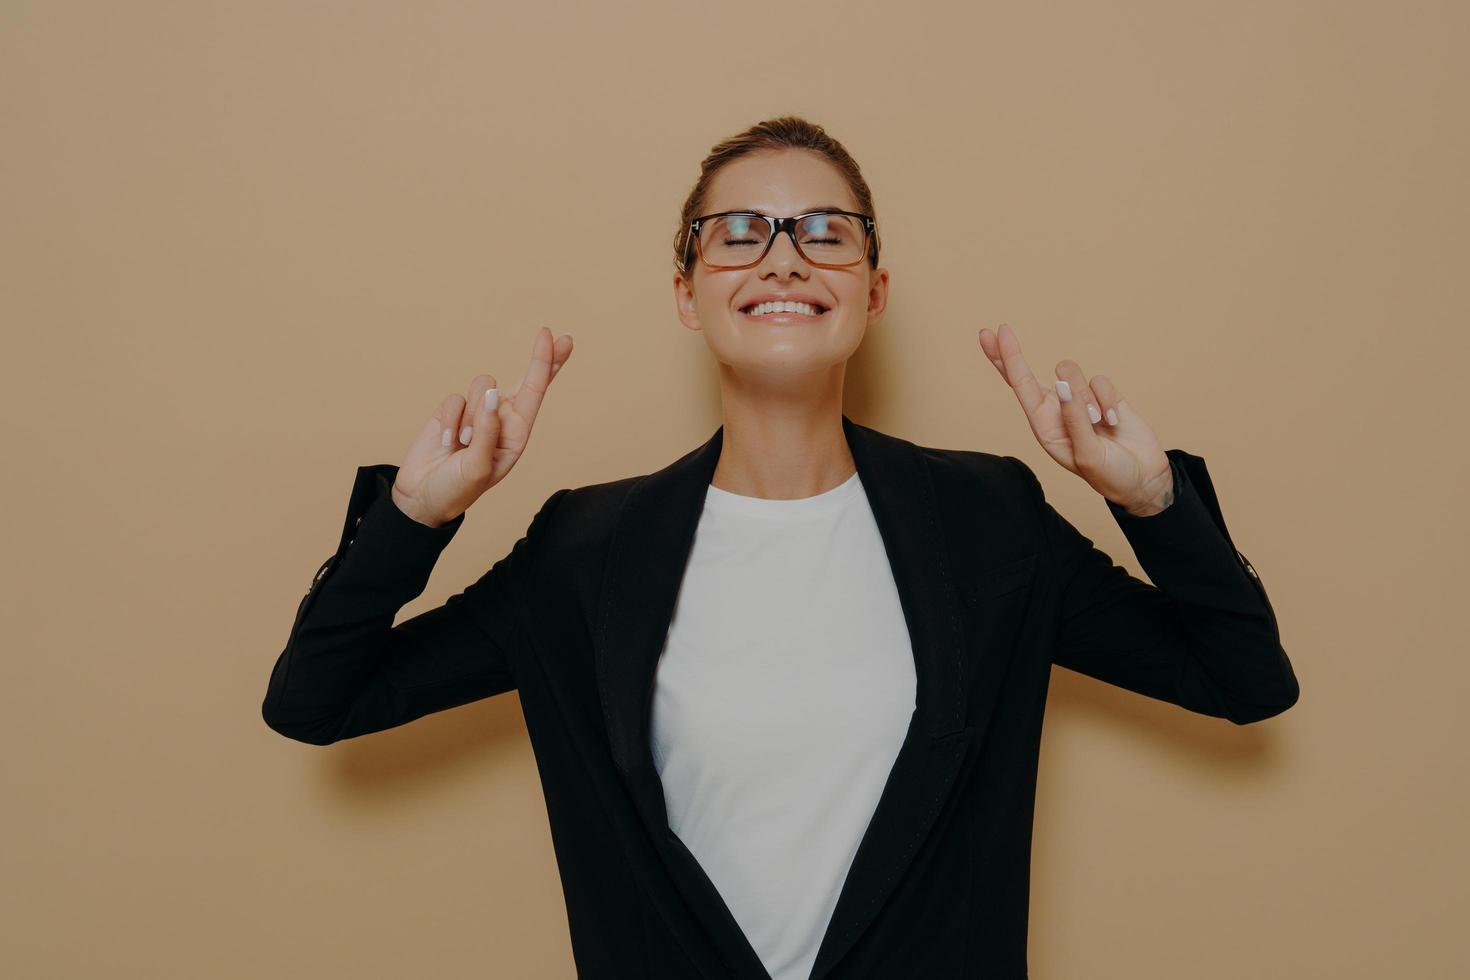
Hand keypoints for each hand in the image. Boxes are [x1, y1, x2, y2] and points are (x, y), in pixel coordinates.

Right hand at [391, 327, 573, 526]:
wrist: (421, 497)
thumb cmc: (457, 489)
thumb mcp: (478, 467)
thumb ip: (487, 431)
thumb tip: (492, 394)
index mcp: (516, 435)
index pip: (535, 394)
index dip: (546, 365)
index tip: (558, 339)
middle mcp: (501, 421)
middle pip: (524, 381)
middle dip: (540, 359)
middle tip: (553, 334)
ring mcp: (477, 414)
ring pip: (480, 386)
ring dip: (470, 416)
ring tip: (463, 445)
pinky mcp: (452, 412)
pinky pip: (453, 399)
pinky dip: (448, 421)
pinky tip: (445, 443)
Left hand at [977, 323, 1172, 514]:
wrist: (1142, 479)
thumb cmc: (1109, 474)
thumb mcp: (1087, 453)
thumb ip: (1074, 419)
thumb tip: (1062, 385)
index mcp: (1044, 426)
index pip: (1020, 387)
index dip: (1006, 360)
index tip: (991, 335)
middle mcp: (1056, 411)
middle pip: (1029, 374)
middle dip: (1012, 353)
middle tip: (998, 330)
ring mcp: (1079, 401)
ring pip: (1072, 372)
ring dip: (1087, 396)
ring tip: (1099, 424)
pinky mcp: (1103, 396)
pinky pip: (1101, 381)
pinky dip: (1109, 400)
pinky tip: (1114, 422)